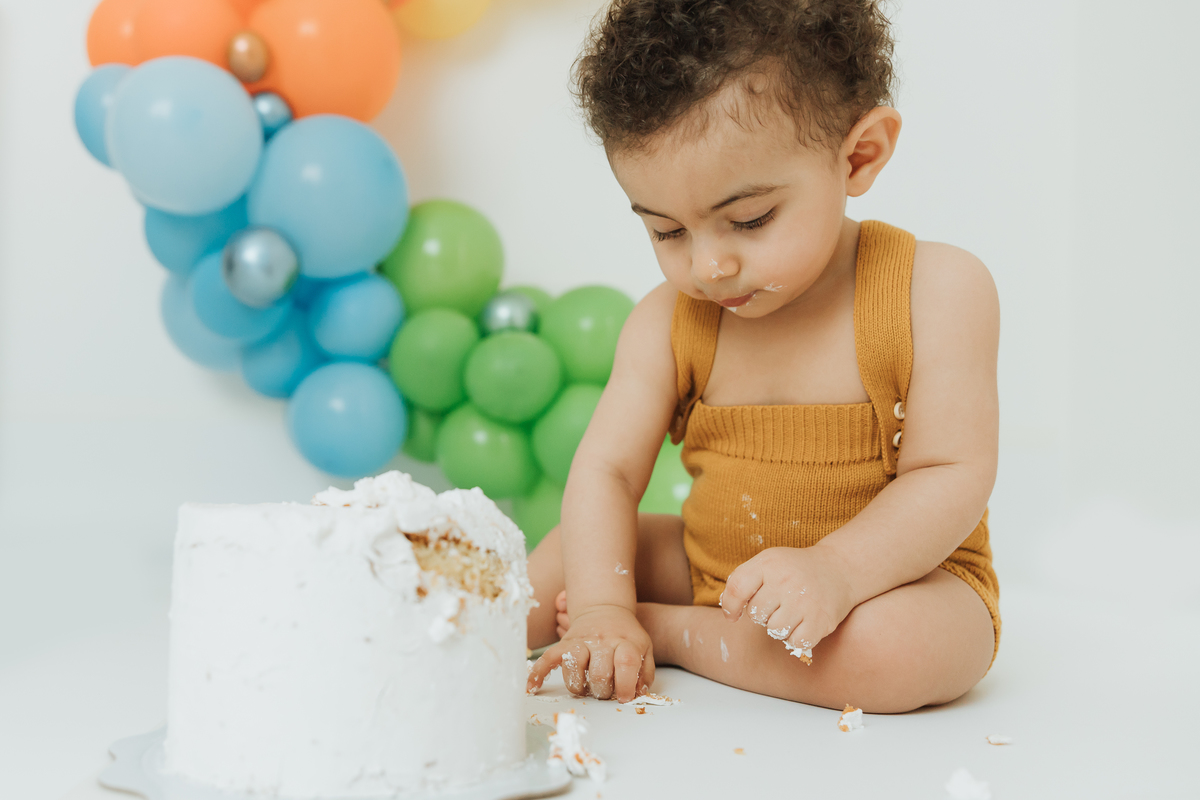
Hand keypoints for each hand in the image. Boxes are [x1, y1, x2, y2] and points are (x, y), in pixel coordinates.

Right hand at [526, 603, 653, 702]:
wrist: (606, 609)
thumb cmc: (626, 635)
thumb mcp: (644, 649)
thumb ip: (644, 674)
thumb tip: (636, 696)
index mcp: (625, 642)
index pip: (625, 663)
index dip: (625, 685)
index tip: (624, 698)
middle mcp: (602, 640)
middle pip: (599, 672)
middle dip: (602, 691)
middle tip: (605, 693)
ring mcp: (581, 641)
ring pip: (573, 666)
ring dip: (578, 686)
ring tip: (585, 688)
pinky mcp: (564, 643)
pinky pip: (548, 658)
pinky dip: (538, 673)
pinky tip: (532, 687)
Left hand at [718, 545, 855, 663]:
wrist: (839, 568)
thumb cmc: (795, 569)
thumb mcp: (768, 562)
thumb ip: (743, 581)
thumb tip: (728, 612)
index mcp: (769, 564)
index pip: (737, 589)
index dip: (731, 606)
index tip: (733, 615)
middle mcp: (786, 581)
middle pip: (756, 615)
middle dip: (763, 614)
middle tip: (778, 604)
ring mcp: (804, 602)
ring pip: (774, 631)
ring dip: (779, 627)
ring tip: (791, 613)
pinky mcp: (821, 621)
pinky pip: (794, 642)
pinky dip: (796, 637)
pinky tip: (802, 623)